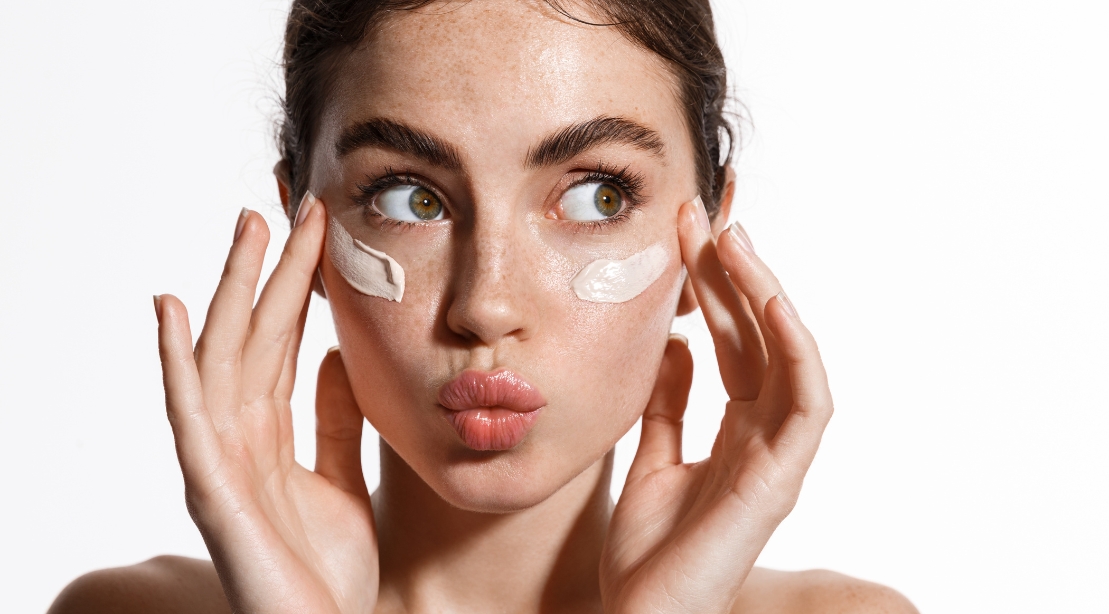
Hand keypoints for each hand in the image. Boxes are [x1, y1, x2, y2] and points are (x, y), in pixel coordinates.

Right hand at [155, 196, 377, 613]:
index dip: (297, 287)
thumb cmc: (329, 571)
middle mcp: (239, 437)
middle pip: (252, 337)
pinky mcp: (210, 491)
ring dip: (231, 292)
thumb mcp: (343, 479)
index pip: (282, 343)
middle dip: (268, 272)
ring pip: (223, 359)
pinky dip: (177, 363)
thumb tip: (329, 359)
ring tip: (246, 229)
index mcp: (270, 434)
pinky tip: (173, 312)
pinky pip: (190, 417)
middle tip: (283, 205)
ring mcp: (219, 460)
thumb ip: (334, 423)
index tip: (319, 230)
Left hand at [600, 199, 833, 612]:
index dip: (713, 284)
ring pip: (789, 356)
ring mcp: (778, 455)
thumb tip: (673, 344)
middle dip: (732, 273)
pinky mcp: (782, 479)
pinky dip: (795, 349)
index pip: (733, 339)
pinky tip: (770, 303)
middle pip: (757, 337)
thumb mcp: (650, 458)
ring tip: (732, 240)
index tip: (683, 231)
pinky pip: (806, 403)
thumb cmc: (647, 554)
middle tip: (701, 215)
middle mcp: (764, 435)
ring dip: (765, 295)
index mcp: (737, 429)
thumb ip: (667, 405)